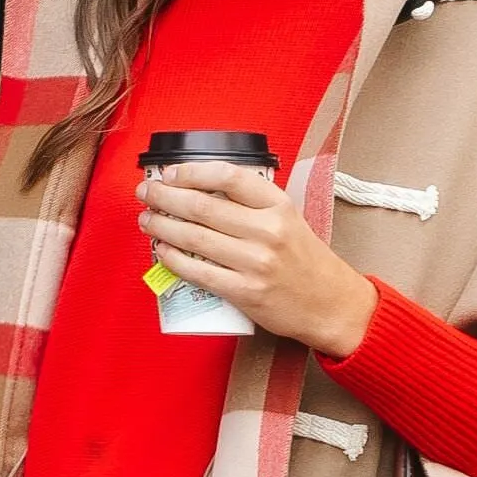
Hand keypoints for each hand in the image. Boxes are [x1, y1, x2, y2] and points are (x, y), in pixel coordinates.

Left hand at [136, 161, 375, 358]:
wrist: (331, 304)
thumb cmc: (306, 261)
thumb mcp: (289, 219)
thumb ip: (252, 204)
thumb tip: (200, 190)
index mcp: (278, 206)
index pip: (228, 177)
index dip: (192, 172)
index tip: (170, 174)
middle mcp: (267, 231)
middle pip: (203, 206)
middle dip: (165, 197)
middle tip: (146, 194)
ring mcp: (255, 262)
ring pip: (195, 237)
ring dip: (162, 226)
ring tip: (147, 219)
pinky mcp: (245, 292)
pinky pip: (198, 272)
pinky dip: (173, 259)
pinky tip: (162, 250)